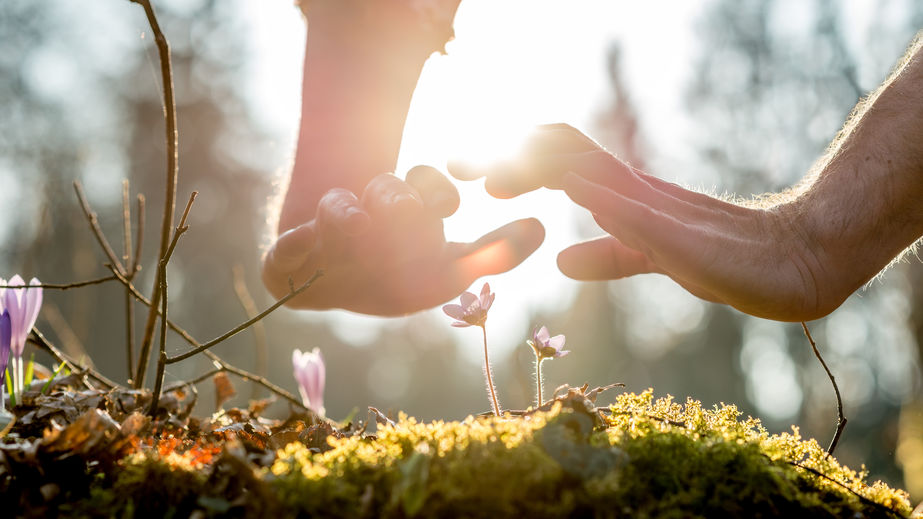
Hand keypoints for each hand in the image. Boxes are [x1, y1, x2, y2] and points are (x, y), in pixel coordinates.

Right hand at [262, 166, 543, 315]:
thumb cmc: (398, 274)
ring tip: (355, 225)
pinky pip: (285, 251)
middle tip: (408, 213)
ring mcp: (328, 231)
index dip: (437, 190)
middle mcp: (368, 211)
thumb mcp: (449, 271)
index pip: (427, 185)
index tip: (452, 206)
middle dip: (398, 200)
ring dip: (347, 212)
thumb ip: (494, 253)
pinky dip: (292, 249)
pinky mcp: (288, 259)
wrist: (334, 285)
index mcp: (408, 210)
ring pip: (340, 207)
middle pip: (386, 191)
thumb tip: (543, 227)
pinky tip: (301, 248)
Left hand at [449, 124, 834, 321]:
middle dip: (504, 153)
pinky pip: (633, 211)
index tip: (465, 172)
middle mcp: (631, 189)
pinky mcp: (678, 234)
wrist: (789, 265)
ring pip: (586, 168)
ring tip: (491, 176)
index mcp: (622, 195)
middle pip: (559, 152)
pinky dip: (595, 199)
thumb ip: (610, 257)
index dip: (510, 158)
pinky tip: (564, 195)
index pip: (558, 159)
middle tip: (453, 165)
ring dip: (534, 169)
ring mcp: (654, 206)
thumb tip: (562, 261)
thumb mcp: (651, 260)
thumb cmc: (723, 261)